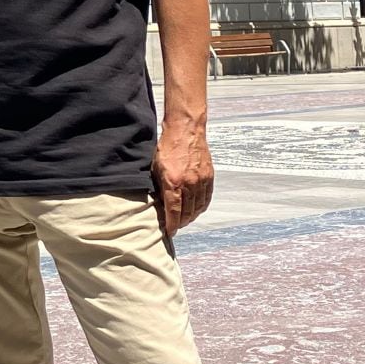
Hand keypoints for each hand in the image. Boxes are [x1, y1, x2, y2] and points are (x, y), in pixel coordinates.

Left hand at [151, 117, 213, 239]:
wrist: (186, 130)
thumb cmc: (167, 147)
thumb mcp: (155, 168)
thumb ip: (158, 187)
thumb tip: (159, 204)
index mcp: (173, 182)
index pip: (174, 212)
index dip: (172, 226)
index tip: (169, 233)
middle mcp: (189, 184)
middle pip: (187, 213)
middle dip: (180, 223)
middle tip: (175, 226)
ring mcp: (201, 181)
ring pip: (198, 208)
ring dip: (191, 217)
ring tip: (184, 220)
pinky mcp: (209, 177)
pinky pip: (206, 199)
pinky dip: (201, 207)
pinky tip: (195, 209)